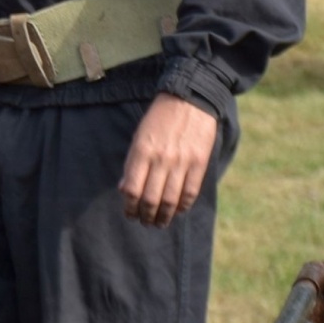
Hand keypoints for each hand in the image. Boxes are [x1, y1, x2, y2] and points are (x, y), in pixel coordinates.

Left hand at [119, 93, 217, 227]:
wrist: (189, 100)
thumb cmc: (159, 118)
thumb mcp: (139, 136)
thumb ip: (132, 162)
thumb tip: (124, 188)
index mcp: (142, 151)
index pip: (132, 188)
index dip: (129, 206)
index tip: (129, 213)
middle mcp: (161, 159)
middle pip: (151, 199)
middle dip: (146, 216)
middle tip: (144, 222)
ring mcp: (181, 162)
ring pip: (170, 200)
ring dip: (163, 216)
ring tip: (159, 223)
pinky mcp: (199, 163)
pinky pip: (190, 192)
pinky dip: (182, 206)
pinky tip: (177, 211)